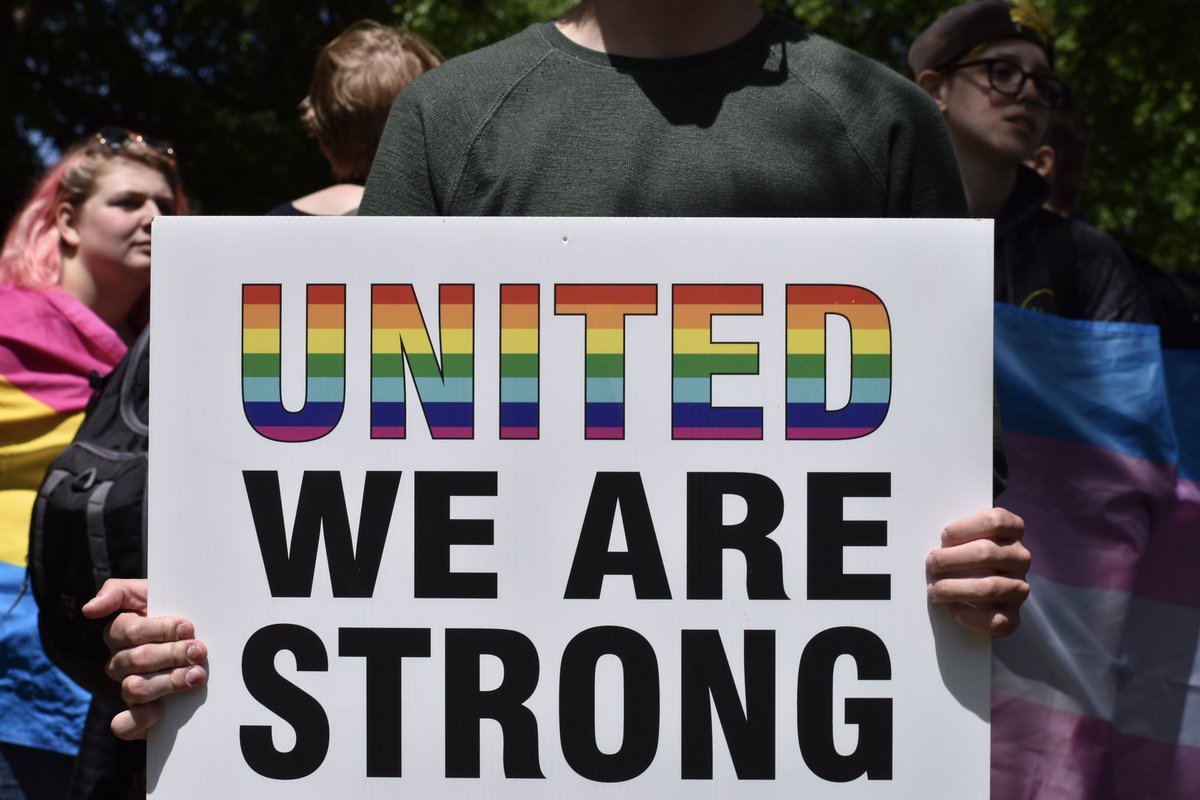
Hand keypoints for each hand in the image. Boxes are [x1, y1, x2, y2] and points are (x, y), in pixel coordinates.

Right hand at [82, 578, 207, 739]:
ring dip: (168, 681)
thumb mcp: (153, 592)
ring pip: (134, 688)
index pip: (128, 631)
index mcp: (121, 633)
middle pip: (135, 660)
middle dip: (171, 654)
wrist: (207, 639)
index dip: (159, 629)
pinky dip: (140, 719)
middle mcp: (120, 662)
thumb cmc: (177, 613)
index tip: (188, 628)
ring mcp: (128, 688)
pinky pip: (124, 725)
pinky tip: (161, 710)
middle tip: (198, 651)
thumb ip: (119, 592)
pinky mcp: (139, 715)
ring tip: (197, 675)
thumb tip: (89, 609)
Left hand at [926, 507, 1029, 636]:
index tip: (944, 537)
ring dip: (954, 589)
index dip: (965, 528)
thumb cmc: (963, 557)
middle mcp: (1020, 558)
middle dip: (951, 559)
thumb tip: (930, 543)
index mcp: (1012, 531)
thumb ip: (955, 535)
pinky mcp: (1013, 615)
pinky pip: (996, 620)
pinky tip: (955, 610)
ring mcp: (1019, 587)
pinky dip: (972, 616)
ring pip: (989, 587)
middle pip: (987, 553)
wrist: (977, 594)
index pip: (996, 521)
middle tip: (931, 564)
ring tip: (934, 590)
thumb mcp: (963, 538)